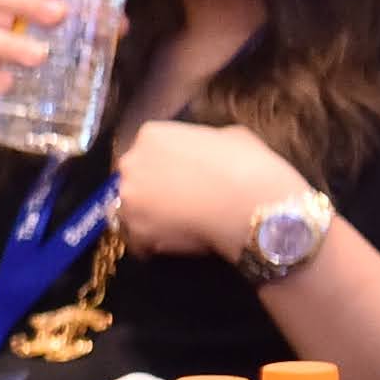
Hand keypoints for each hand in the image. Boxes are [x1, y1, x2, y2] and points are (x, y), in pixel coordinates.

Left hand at [109, 117, 308, 259]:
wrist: (250, 204)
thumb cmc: (247, 166)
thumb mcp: (230, 136)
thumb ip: (205, 140)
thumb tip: (207, 149)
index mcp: (152, 135)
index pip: (148, 150)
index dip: (164, 165)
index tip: (178, 176)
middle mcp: (132, 163)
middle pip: (134, 177)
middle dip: (151, 188)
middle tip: (176, 200)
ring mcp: (129, 198)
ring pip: (130, 208)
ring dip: (147, 216)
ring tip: (175, 224)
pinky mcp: (135, 230)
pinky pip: (136, 240)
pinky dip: (149, 244)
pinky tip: (170, 243)